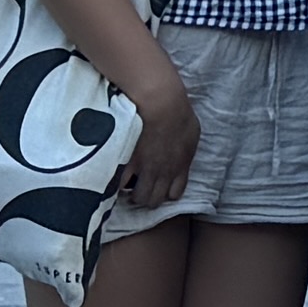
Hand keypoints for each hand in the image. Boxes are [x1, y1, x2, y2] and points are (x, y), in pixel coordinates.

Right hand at [112, 72, 201, 210]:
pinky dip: (117, 184)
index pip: (174, 194)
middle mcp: (164, 174)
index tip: (159, 186)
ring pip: (139, 197)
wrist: (162, 105)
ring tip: (127, 186)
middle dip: (147, 197)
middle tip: (140, 188)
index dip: (166, 193)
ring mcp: (146, 170)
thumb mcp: (192, 133)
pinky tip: (115, 178)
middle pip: (154, 201)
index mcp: (180, 167)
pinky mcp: (129, 163)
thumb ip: (186, 150)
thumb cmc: (180, 114)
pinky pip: (121, 184)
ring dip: (132, 194)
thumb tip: (183, 155)